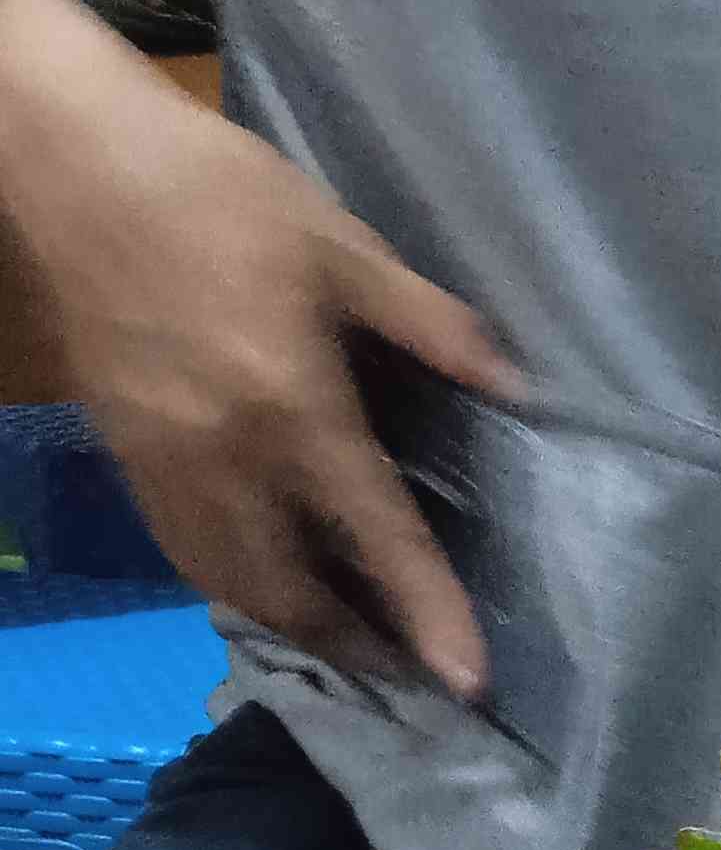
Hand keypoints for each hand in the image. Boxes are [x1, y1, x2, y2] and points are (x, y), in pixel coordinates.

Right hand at [0, 0, 515, 695]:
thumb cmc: (218, 192)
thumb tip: (514, 385)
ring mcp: (168, 465)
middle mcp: (228, 459)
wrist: (77, 167)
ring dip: (292, 628)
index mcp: (294, 407)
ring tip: (346, 638)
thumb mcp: (341, 243)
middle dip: (354, 647)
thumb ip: (430, 324)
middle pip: (294, 595)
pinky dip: (234, 587)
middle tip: (407, 667)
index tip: (467, 682)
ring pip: (232, 587)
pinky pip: (185, 554)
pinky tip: (267, 580)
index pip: (379, 536)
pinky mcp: (127, 456)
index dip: (429, 613)